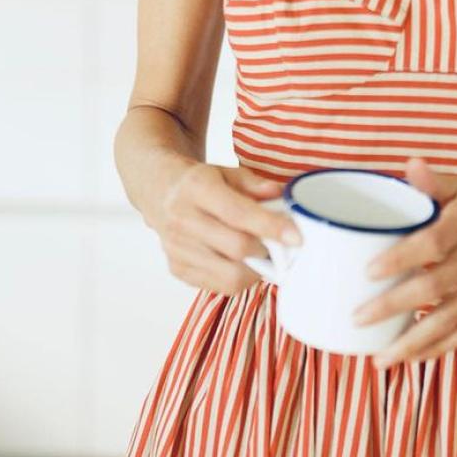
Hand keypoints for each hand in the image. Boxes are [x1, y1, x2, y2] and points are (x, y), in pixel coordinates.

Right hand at [153, 162, 301, 295]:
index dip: (271, 227)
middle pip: (236, 248)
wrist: (159, 191)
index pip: (238, 213)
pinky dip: (237, 278)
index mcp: (196, 188)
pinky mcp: (177, 269)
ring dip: (254, 268)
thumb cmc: (199, 181)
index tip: (296, 237)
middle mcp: (182, 219)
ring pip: (230, 275)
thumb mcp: (226, 170)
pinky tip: (239, 261)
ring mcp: (177, 248)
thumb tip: (279, 196)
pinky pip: (218, 287)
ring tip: (259, 253)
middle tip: (277, 244)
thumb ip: (254, 183)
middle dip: (266, 250)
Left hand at [352, 157, 456, 366]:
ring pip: (450, 320)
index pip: (433, 243)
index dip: (401, 258)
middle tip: (359, 318)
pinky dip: (440, 348)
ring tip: (380, 358)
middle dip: (395, 306)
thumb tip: (409, 164)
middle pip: (436, 287)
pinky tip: (413, 357)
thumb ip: (434, 181)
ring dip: (414, 342)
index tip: (368, 272)